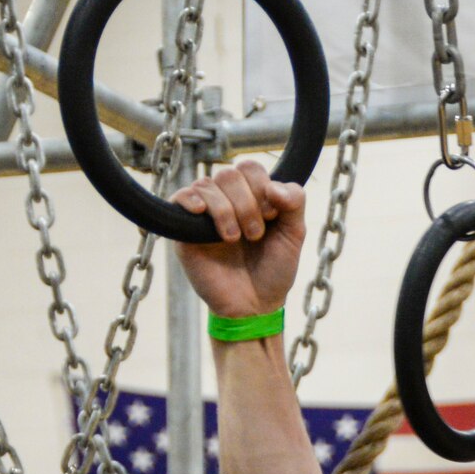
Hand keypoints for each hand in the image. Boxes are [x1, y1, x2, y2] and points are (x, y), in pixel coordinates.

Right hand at [170, 161, 305, 321]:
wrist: (255, 305)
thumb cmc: (274, 270)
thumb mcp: (294, 233)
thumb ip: (295, 202)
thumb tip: (273, 185)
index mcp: (252, 196)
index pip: (250, 168)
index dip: (262, 187)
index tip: (272, 216)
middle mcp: (226, 200)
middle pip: (229, 174)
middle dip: (247, 204)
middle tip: (255, 235)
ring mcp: (204, 214)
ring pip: (207, 184)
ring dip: (226, 211)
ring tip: (235, 239)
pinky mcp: (183, 229)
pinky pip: (179, 197)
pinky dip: (191, 200)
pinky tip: (202, 214)